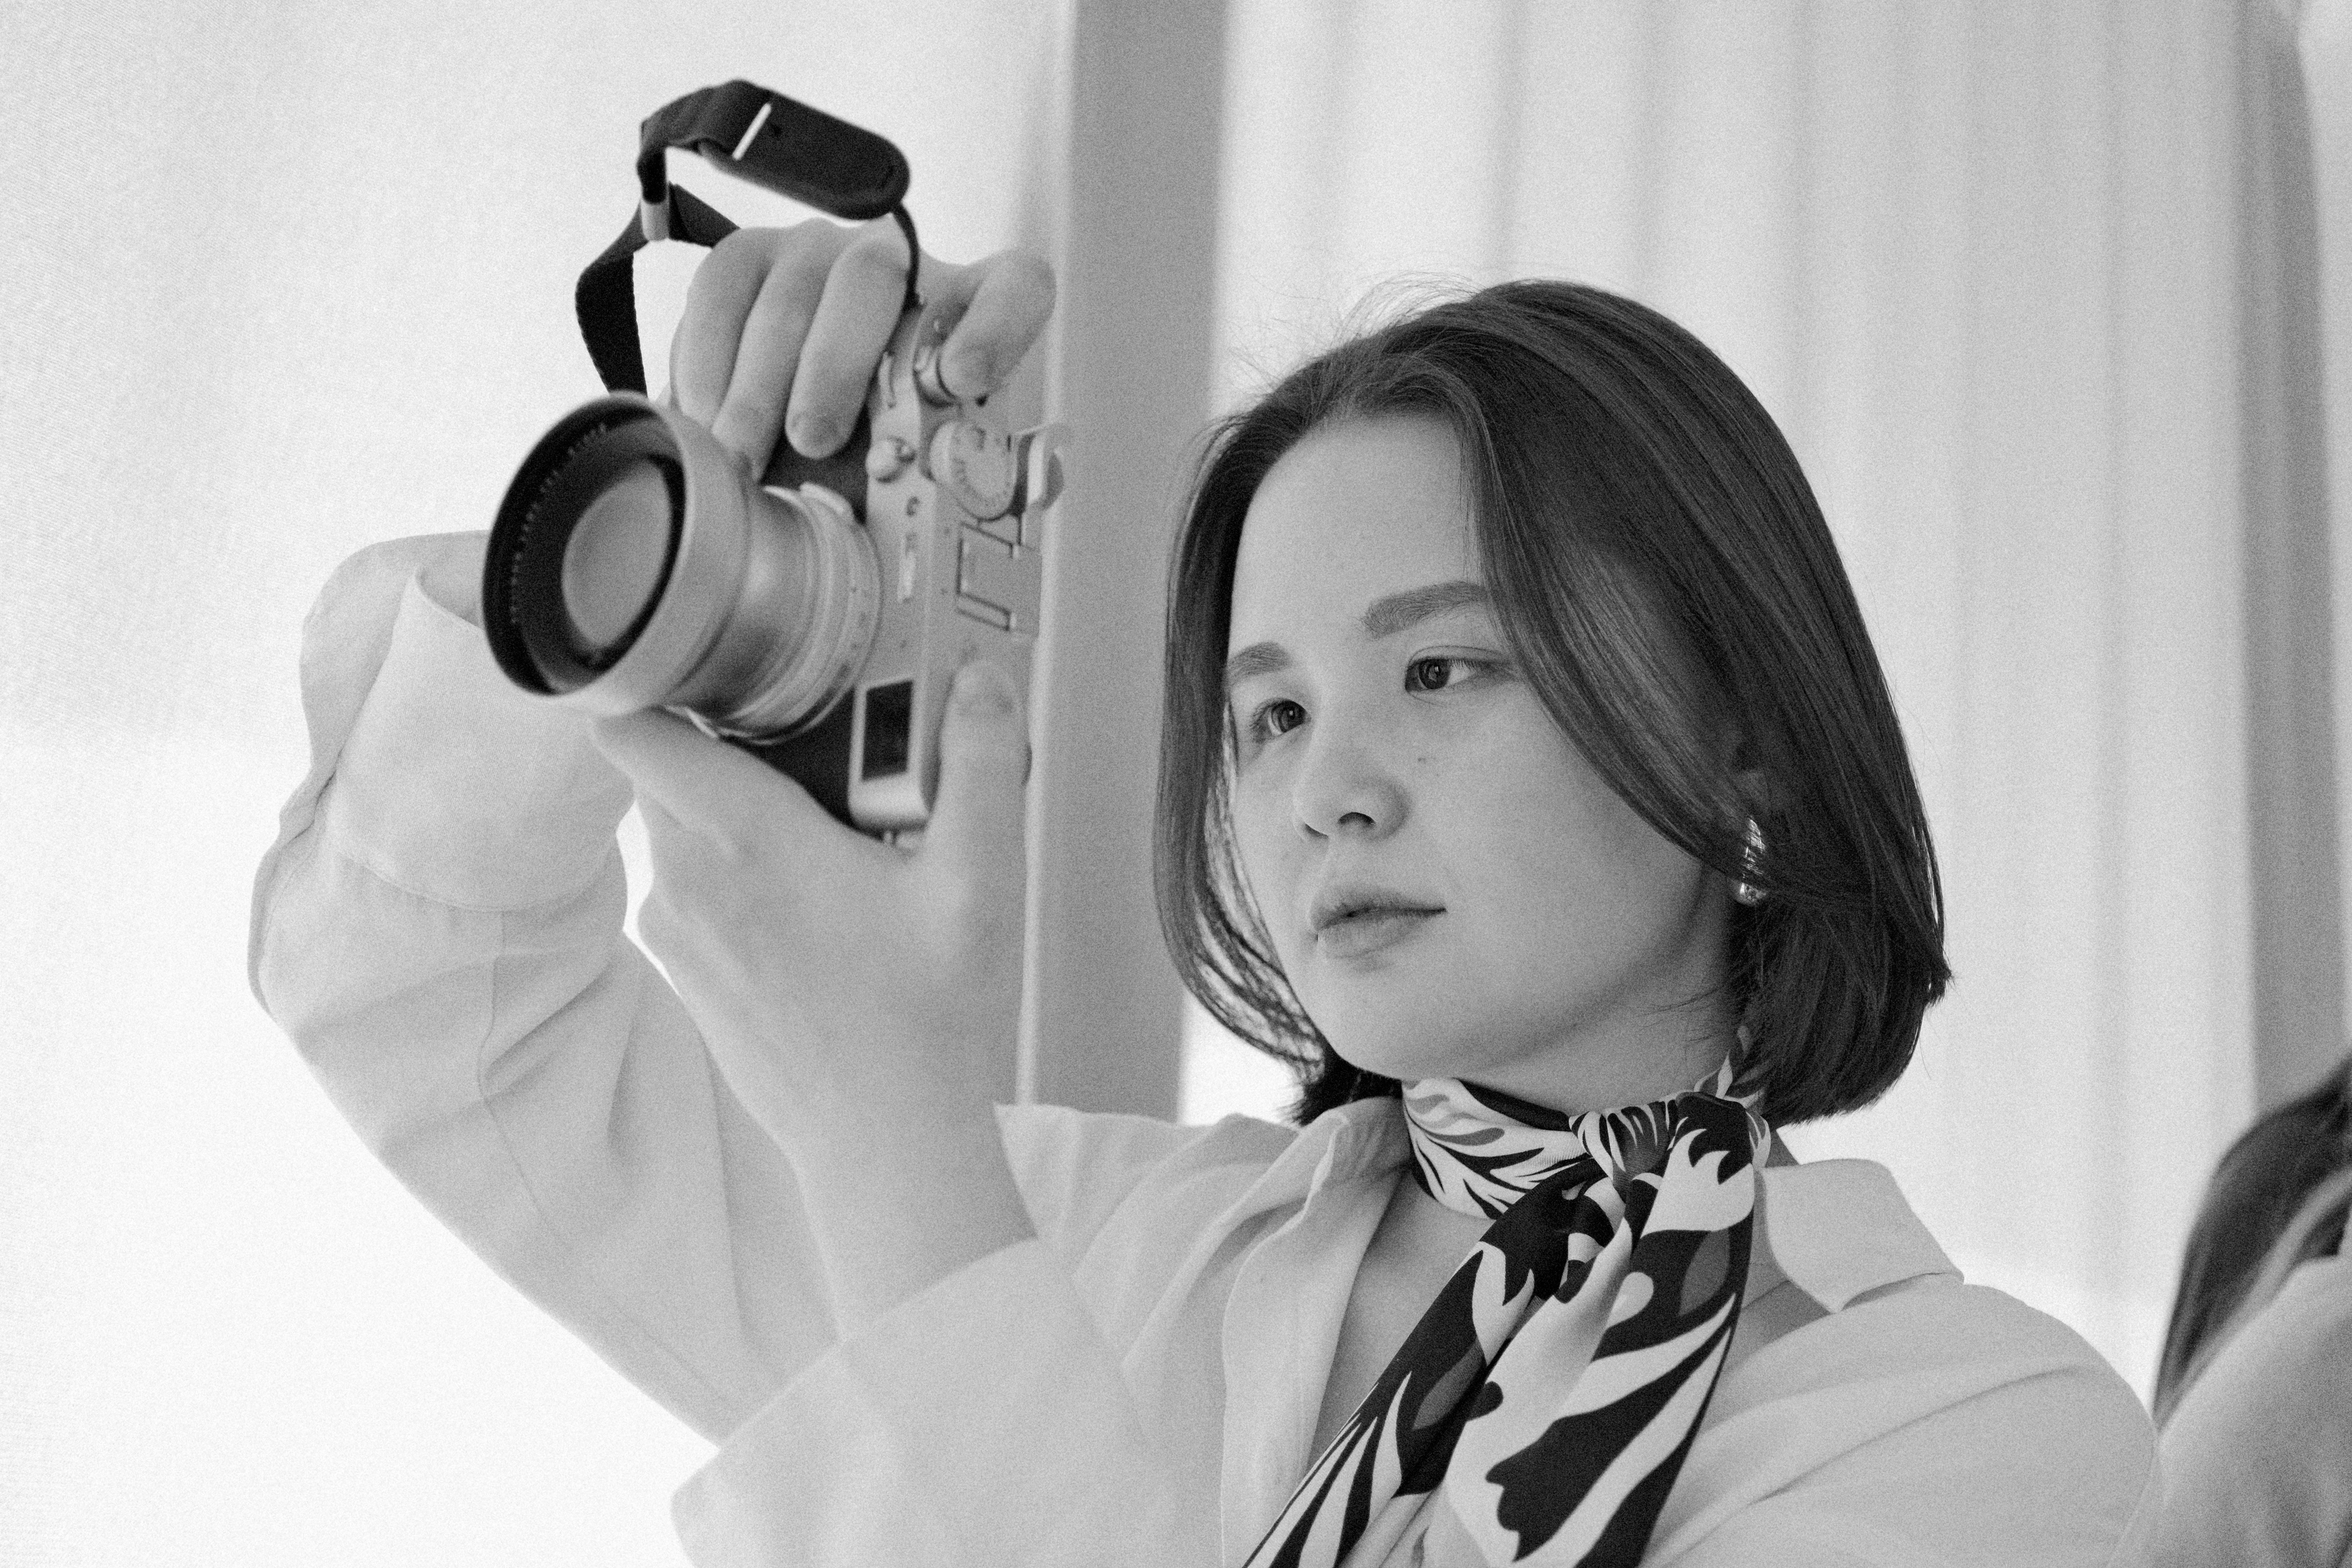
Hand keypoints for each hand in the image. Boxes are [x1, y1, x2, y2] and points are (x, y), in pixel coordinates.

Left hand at [590, 660, 1035, 1322]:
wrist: (884, 1140)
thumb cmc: (924, 1017)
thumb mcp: (979, 879)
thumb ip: (979, 763)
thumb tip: (978, 678)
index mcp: (742, 836)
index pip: (630, 728)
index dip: (654, 687)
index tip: (712, 673)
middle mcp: (688, 880)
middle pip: (664, 771)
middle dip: (725, 749)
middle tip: (818, 757)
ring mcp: (677, 935)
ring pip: (680, 833)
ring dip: (736, 819)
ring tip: (831, 840)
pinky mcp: (686, 976)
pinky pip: (693, 893)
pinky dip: (736, 880)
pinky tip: (815, 909)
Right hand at [669, 217, 1055, 468]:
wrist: (812, 403)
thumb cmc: (883, 435)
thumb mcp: (920, 459)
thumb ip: (942, 483)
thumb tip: (949, 563)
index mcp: (973, 307)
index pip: (1015, 289)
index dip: (995, 326)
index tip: (966, 380)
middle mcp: (900, 262)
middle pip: (872, 277)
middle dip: (835, 363)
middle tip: (814, 439)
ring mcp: (820, 251)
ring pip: (789, 288)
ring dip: (760, 380)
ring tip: (744, 454)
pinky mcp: (750, 258)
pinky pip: (722, 287)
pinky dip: (707, 359)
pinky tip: (704, 419)